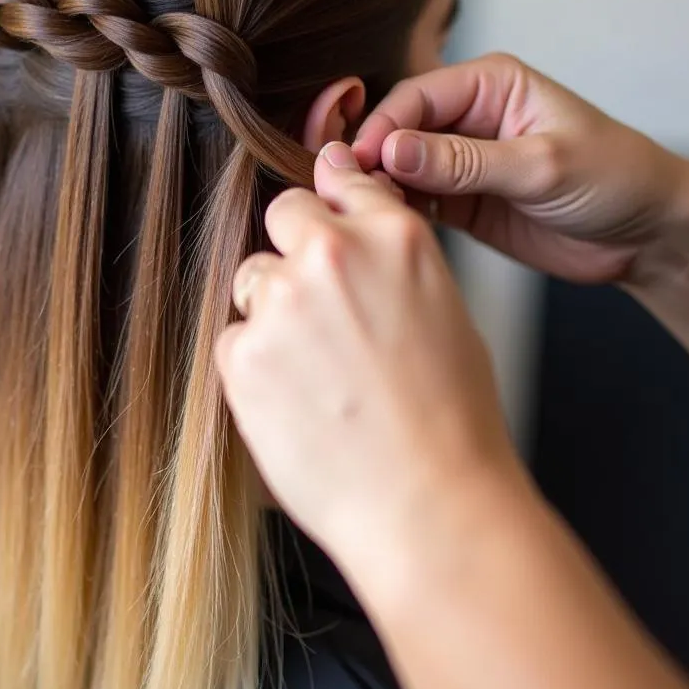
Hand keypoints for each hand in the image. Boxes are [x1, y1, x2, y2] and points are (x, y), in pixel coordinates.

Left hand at [216, 143, 520, 585]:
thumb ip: (390, 260)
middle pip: (283, 215)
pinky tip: (296, 404)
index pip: (340, 182)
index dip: (330, 207)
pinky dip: (255, 366)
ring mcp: (282, 301)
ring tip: (315, 375)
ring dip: (272, 314)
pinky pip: (235, 340)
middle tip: (315, 308)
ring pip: (254, 281)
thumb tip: (356, 233)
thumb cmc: (452, 420)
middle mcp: (332, 254)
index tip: (320, 219)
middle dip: (295, 251)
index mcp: (394, 237)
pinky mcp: (243, 354)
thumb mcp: (445, 313)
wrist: (430, 505)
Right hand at [353, 53, 688, 283]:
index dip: (383, 127)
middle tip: (348, 187)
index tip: (360, 160)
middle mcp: (467, 116)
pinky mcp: (458, 199)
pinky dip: (396, 209)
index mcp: (489, 84)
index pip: (415, 97)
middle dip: (372, 156)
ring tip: (362, 210)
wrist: (646, 234)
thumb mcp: (540, 166)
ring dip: (380, 185)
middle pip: (397, 128)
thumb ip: (463, 161)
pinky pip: (413, 199)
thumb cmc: (614, 178)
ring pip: (398, 166)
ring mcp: (459, 160)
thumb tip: (392, 151)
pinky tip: (387, 224)